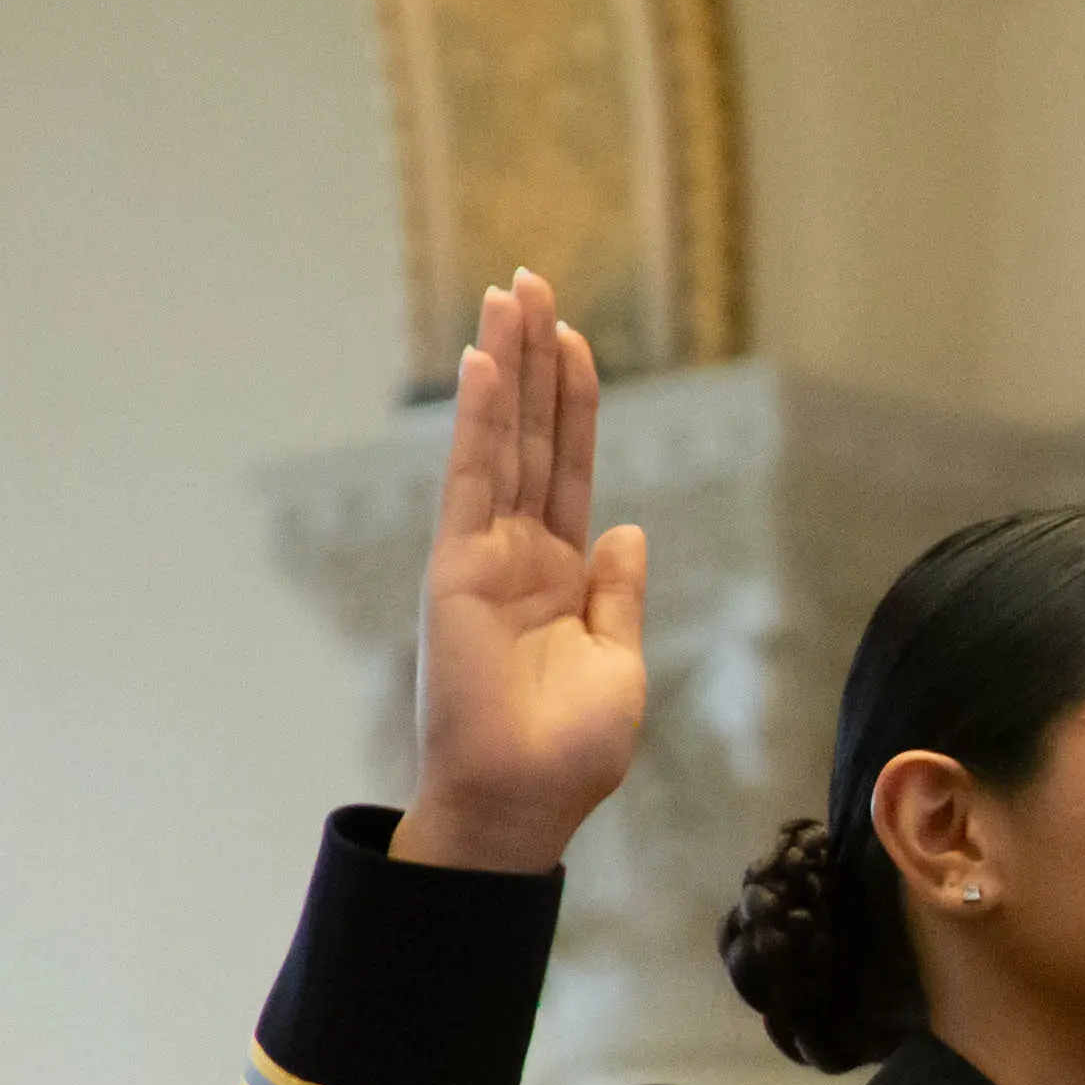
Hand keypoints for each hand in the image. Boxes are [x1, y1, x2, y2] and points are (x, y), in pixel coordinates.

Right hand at [388, 270, 649, 872]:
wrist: (521, 806)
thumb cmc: (568, 754)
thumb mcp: (619, 662)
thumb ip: (618, 593)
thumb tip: (628, 529)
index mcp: (560, 575)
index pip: (567, 466)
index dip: (572, 400)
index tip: (574, 336)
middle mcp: (517, 553)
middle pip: (528, 434)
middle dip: (533, 357)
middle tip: (533, 279)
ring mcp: (483, 556)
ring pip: (499, 440)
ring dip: (506, 364)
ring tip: (512, 291)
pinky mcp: (456, 570)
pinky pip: (471, 480)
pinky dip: (476, 421)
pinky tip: (483, 362)